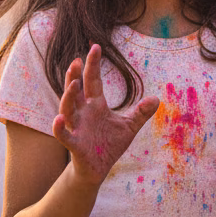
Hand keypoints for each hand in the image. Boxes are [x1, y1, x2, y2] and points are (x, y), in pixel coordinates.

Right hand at [52, 44, 159, 186]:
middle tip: (77, 60)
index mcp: (96, 105)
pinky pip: (64, 135)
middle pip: (76, 91)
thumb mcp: (129, 127)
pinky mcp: (74, 145)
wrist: (98, 170)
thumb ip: (141, 113)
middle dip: (75, 76)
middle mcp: (84, 113)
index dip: (93, 64)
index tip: (95, 46)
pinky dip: (59, 128)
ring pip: (68, 109)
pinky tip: (58, 118)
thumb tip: (157, 99)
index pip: (93, 81)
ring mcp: (77, 128)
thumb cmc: (109, 145)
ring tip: (73, 83)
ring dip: (68, 97)